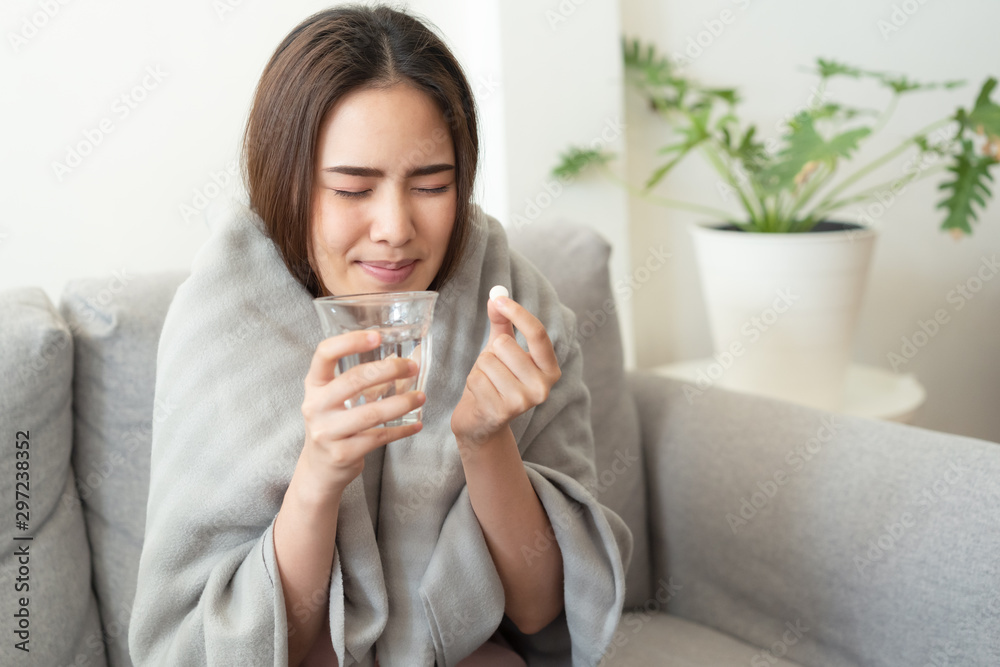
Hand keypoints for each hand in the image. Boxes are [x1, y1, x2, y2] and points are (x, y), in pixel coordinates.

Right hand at [299, 331, 425, 502]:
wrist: (319, 469)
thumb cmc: (333, 425)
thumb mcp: (336, 399)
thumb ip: (363, 380)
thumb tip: (401, 358)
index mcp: (314, 385)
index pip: (325, 353)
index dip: (350, 341)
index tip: (377, 336)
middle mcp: (315, 406)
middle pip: (353, 380)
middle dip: (388, 370)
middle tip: (411, 367)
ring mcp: (327, 431)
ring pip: (370, 413)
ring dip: (401, 403)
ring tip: (420, 396)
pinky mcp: (342, 454)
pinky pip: (378, 438)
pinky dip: (401, 430)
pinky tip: (416, 424)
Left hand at [450, 296, 561, 449]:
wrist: (482, 421)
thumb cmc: (495, 380)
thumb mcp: (501, 349)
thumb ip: (502, 322)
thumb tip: (496, 296)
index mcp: (550, 369)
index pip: (538, 334)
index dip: (518, 313)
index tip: (499, 299)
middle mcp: (543, 387)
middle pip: (506, 345)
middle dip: (491, 352)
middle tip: (495, 370)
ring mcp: (523, 402)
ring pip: (488, 361)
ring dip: (480, 369)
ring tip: (487, 383)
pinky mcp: (501, 412)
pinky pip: (477, 378)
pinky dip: (473, 383)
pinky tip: (480, 395)